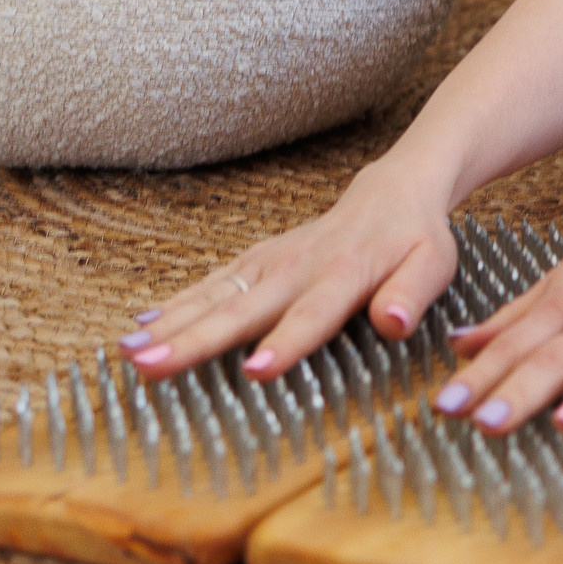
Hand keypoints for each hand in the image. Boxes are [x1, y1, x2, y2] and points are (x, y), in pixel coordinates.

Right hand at [118, 160, 457, 380]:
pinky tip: (140, 327)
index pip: (313, 314)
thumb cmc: (416, 240)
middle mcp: (298, 268)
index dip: (286, 343)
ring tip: (129, 353)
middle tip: (151, 366)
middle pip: (243, 309)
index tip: (255, 371)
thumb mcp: (433, 265)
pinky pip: (210, 283)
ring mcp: (270, 262)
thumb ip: (412, 294)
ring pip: (215, 295)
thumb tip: (394, 322)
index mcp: (345, 276)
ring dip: (171, 324)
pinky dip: (175, 304)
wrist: (393, 192)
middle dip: (195, 340)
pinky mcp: (255, 259)